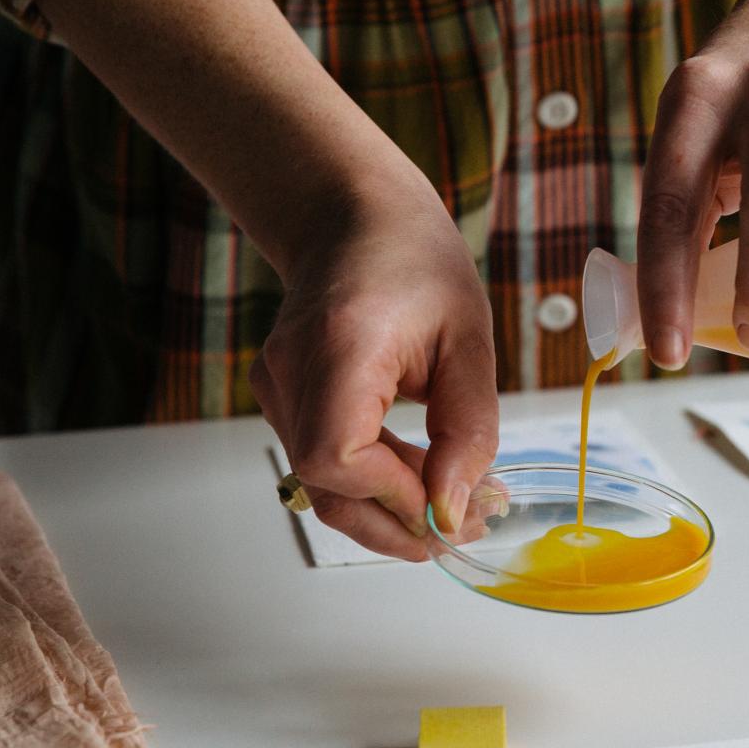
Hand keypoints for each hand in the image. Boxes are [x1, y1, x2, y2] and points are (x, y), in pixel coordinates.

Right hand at [251, 184, 500, 560]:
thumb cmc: (416, 261)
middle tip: (463, 529)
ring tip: (454, 498)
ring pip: (322, 483)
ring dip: (389, 506)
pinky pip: (322, 461)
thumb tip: (454, 511)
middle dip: (394, 525)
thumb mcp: (471, 341)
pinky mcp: (282, 398)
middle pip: (323, 486)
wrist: (356, 218)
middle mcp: (292, 370)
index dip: (392, 495)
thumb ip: (467, 430)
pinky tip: (419, 469)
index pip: (337, 455)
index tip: (451, 504)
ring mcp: (277, 386)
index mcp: (340, 345)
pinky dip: (372, 480)